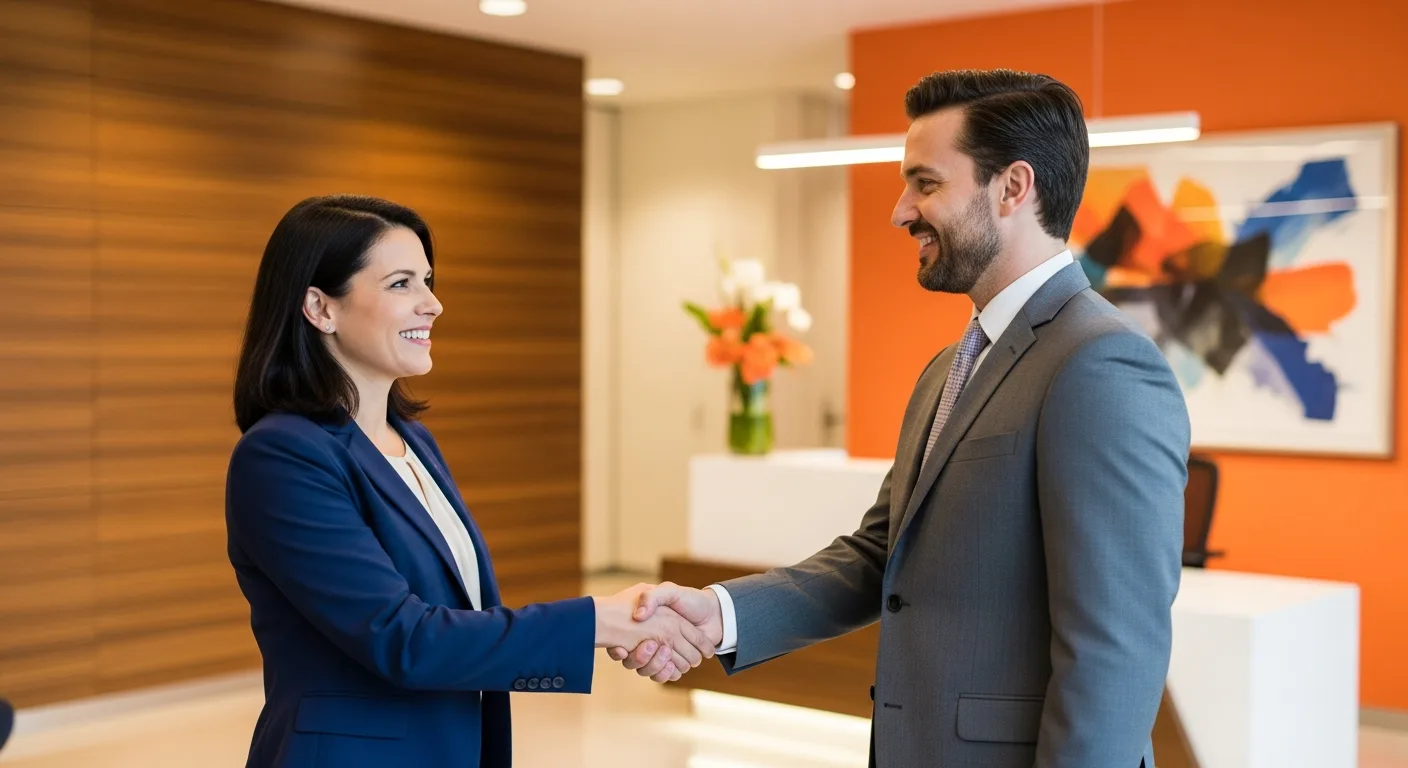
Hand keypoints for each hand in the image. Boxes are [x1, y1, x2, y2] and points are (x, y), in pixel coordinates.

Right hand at [606, 582, 722, 674]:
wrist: (715, 614)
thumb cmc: (691, 601)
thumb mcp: (670, 591)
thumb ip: (652, 597)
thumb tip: (638, 616)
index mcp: (643, 626)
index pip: (620, 644)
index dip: (618, 650)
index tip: (621, 648)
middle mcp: (648, 641)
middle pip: (633, 661)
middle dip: (640, 657)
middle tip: (652, 644)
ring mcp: (661, 655)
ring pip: (646, 670)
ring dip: (654, 665)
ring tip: (665, 652)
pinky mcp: (673, 665)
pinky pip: (662, 677)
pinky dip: (665, 673)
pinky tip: (672, 665)